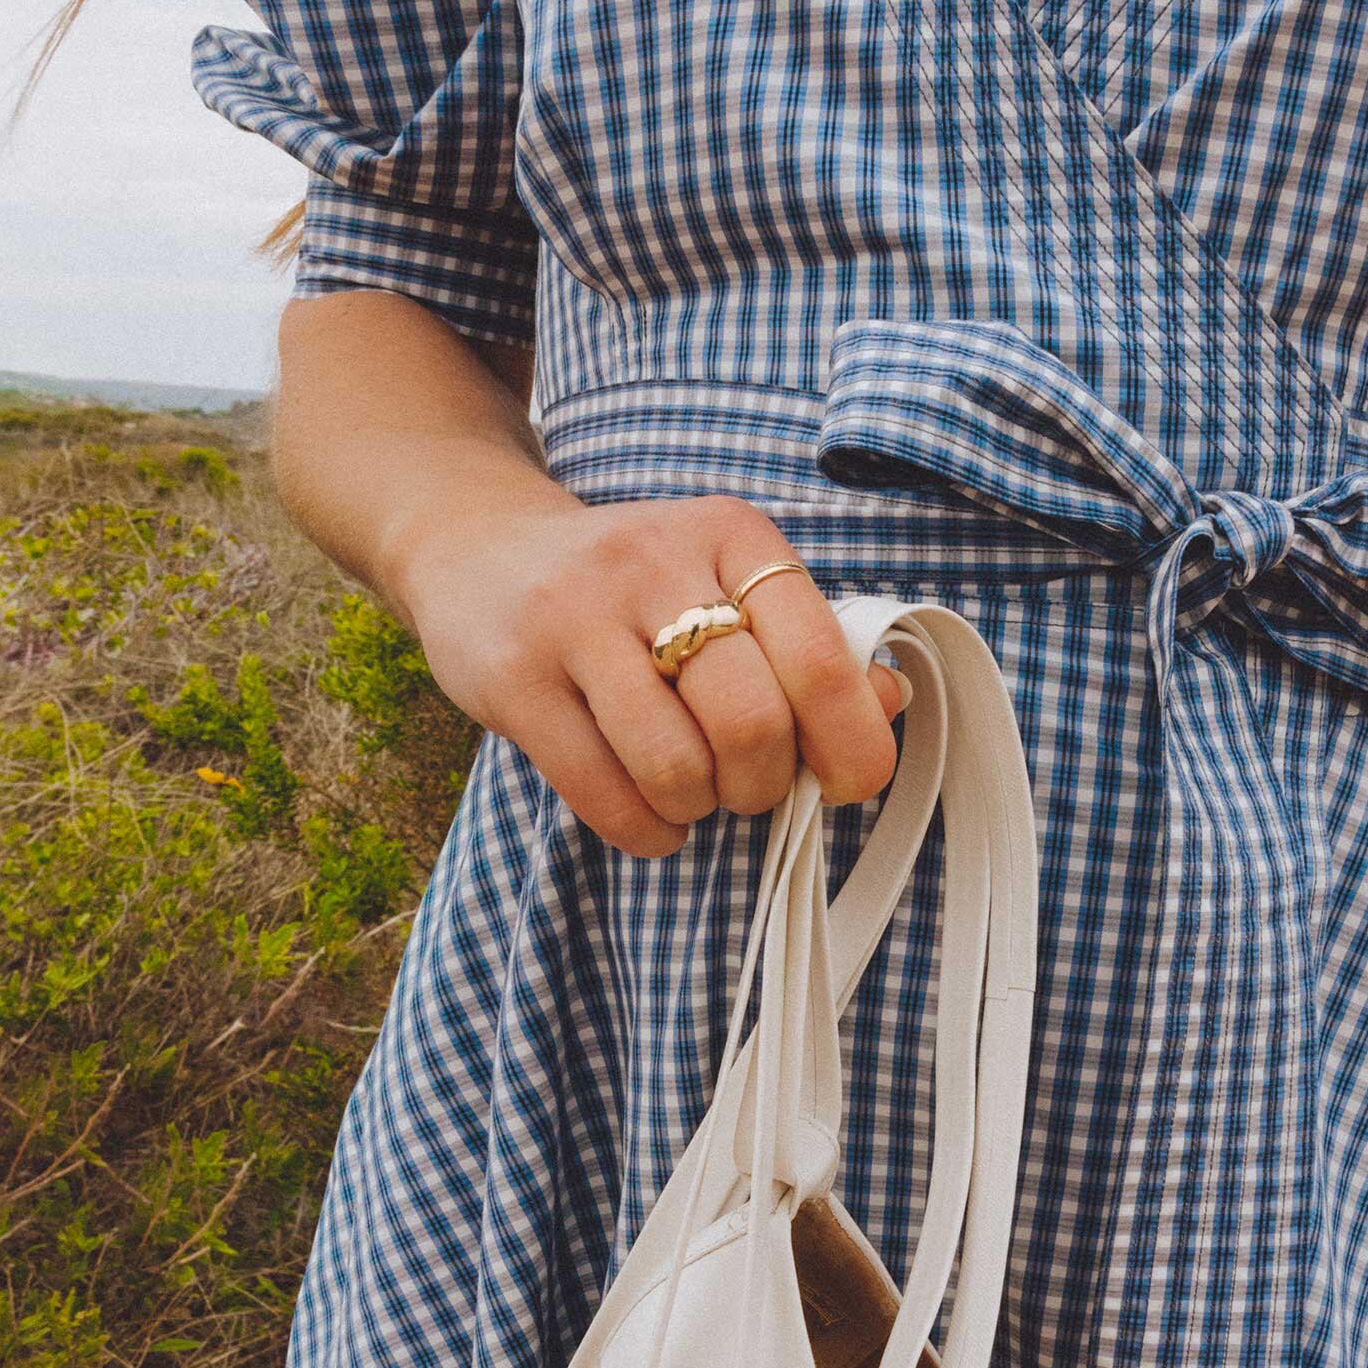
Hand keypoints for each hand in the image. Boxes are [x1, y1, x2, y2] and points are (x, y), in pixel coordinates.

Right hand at [390, 482, 904, 858]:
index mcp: (730, 536)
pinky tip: (649, 815)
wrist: (479, 548)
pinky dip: (646, 831)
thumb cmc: (635, 589)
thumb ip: (813, 642)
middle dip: (764, 785)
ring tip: (690, 792)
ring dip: (699, 808)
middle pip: (751, 723)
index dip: (852, 744)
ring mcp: (575, 618)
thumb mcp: (726, 584)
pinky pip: (604, 795)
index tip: (850, 781)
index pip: (822, 657)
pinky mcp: (515, 679)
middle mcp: (654, 563)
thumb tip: (888, 702)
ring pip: (676, 766)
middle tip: (747, 786)